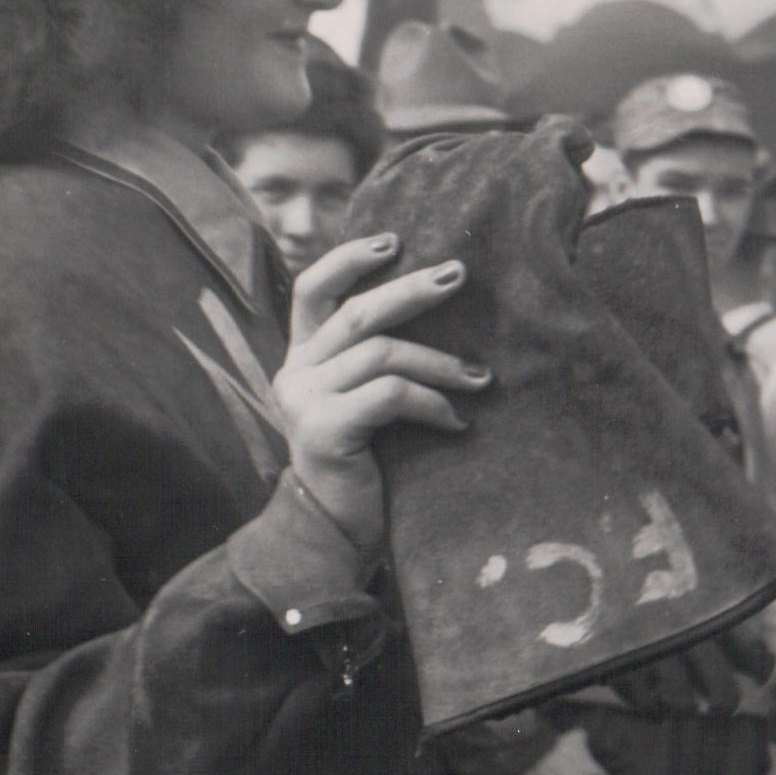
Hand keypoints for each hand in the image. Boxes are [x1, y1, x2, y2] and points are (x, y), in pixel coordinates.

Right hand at [272, 232, 493, 552]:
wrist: (339, 535)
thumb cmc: (370, 465)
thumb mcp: (369, 401)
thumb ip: (378, 359)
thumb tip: (439, 302)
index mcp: (303, 357)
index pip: (313, 289)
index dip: (351, 258)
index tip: (396, 240)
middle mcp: (293, 372)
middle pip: (356, 311)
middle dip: (412, 289)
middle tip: (459, 275)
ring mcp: (302, 400)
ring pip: (381, 353)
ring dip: (440, 362)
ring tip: (482, 378)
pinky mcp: (321, 430)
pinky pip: (390, 395)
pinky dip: (432, 403)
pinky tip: (457, 423)